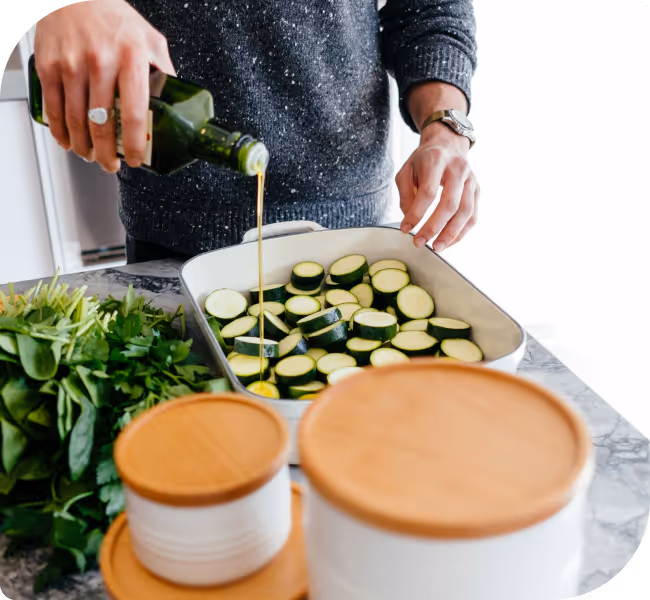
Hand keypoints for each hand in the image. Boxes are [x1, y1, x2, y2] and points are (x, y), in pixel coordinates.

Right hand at [34, 0, 174, 171]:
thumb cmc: (115, 18)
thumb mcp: (151, 41)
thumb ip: (164, 73)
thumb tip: (177, 106)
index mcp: (132, 58)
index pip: (135, 112)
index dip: (136, 143)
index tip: (138, 159)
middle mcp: (101, 61)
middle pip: (102, 124)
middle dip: (108, 154)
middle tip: (112, 165)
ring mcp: (72, 64)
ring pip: (76, 121)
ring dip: (84, 147)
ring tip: (92, 156)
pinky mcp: (49, 65)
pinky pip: (53, 108)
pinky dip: (60, 132)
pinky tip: (68, 141)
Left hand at [396, 122, 478, 251]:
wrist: (447, 144)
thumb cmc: (423, 161)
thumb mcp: (406, 172)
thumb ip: (405, 195)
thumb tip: (410, 221)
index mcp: (436, 160)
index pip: (428, 192)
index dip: (416, 213)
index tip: (405, 229)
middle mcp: (458, 169)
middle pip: (449, 203)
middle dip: (434, 227)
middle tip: (420, 242)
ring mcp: (471, 179)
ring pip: (465, 211)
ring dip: (451, 233)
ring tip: (437, 247)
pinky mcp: (477, 190)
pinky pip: (473, 215)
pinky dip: (461, 232)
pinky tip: (449, 241)